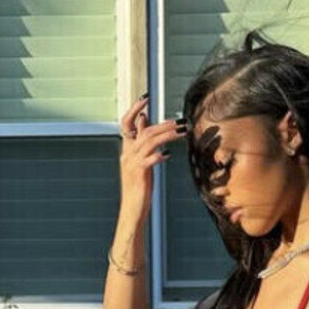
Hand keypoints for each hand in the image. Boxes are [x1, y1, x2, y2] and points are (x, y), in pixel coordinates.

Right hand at [118, 93, 184, 220]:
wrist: (132, 211)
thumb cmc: (139, 188)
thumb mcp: (140, 161)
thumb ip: (141, 142)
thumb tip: (143, 120)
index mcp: (127, 150)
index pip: (126, 123)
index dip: (133, 108)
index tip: (145, 97)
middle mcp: (127, 154)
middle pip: (144, 131)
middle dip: (163, 124)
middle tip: (181, 121)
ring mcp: (131, 164)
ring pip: (148, 142)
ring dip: (167, 135)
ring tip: (182, 132)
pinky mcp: (138, 175)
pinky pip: (148, 160)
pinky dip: (158, 155)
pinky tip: (168, 154)